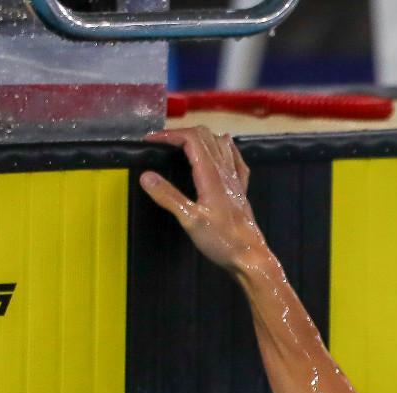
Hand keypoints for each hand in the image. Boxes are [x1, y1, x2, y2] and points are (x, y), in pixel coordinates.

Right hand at [140, 126, 269, 277]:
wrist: (250, 256)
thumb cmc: (222, 241)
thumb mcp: (190, 220)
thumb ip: (168, 197)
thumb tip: (146, 176)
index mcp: (212, 175)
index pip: (191, 139)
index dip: (170, 134)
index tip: (151, 140)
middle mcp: (225, 172)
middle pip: (206, 136)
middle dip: (182, 133)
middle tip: (162, 142)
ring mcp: (235, 180)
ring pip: (221, 144)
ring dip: (202, 137)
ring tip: (184, 142)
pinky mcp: (240, 190)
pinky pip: (236, 160)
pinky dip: (225, 149)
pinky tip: (223, 149)